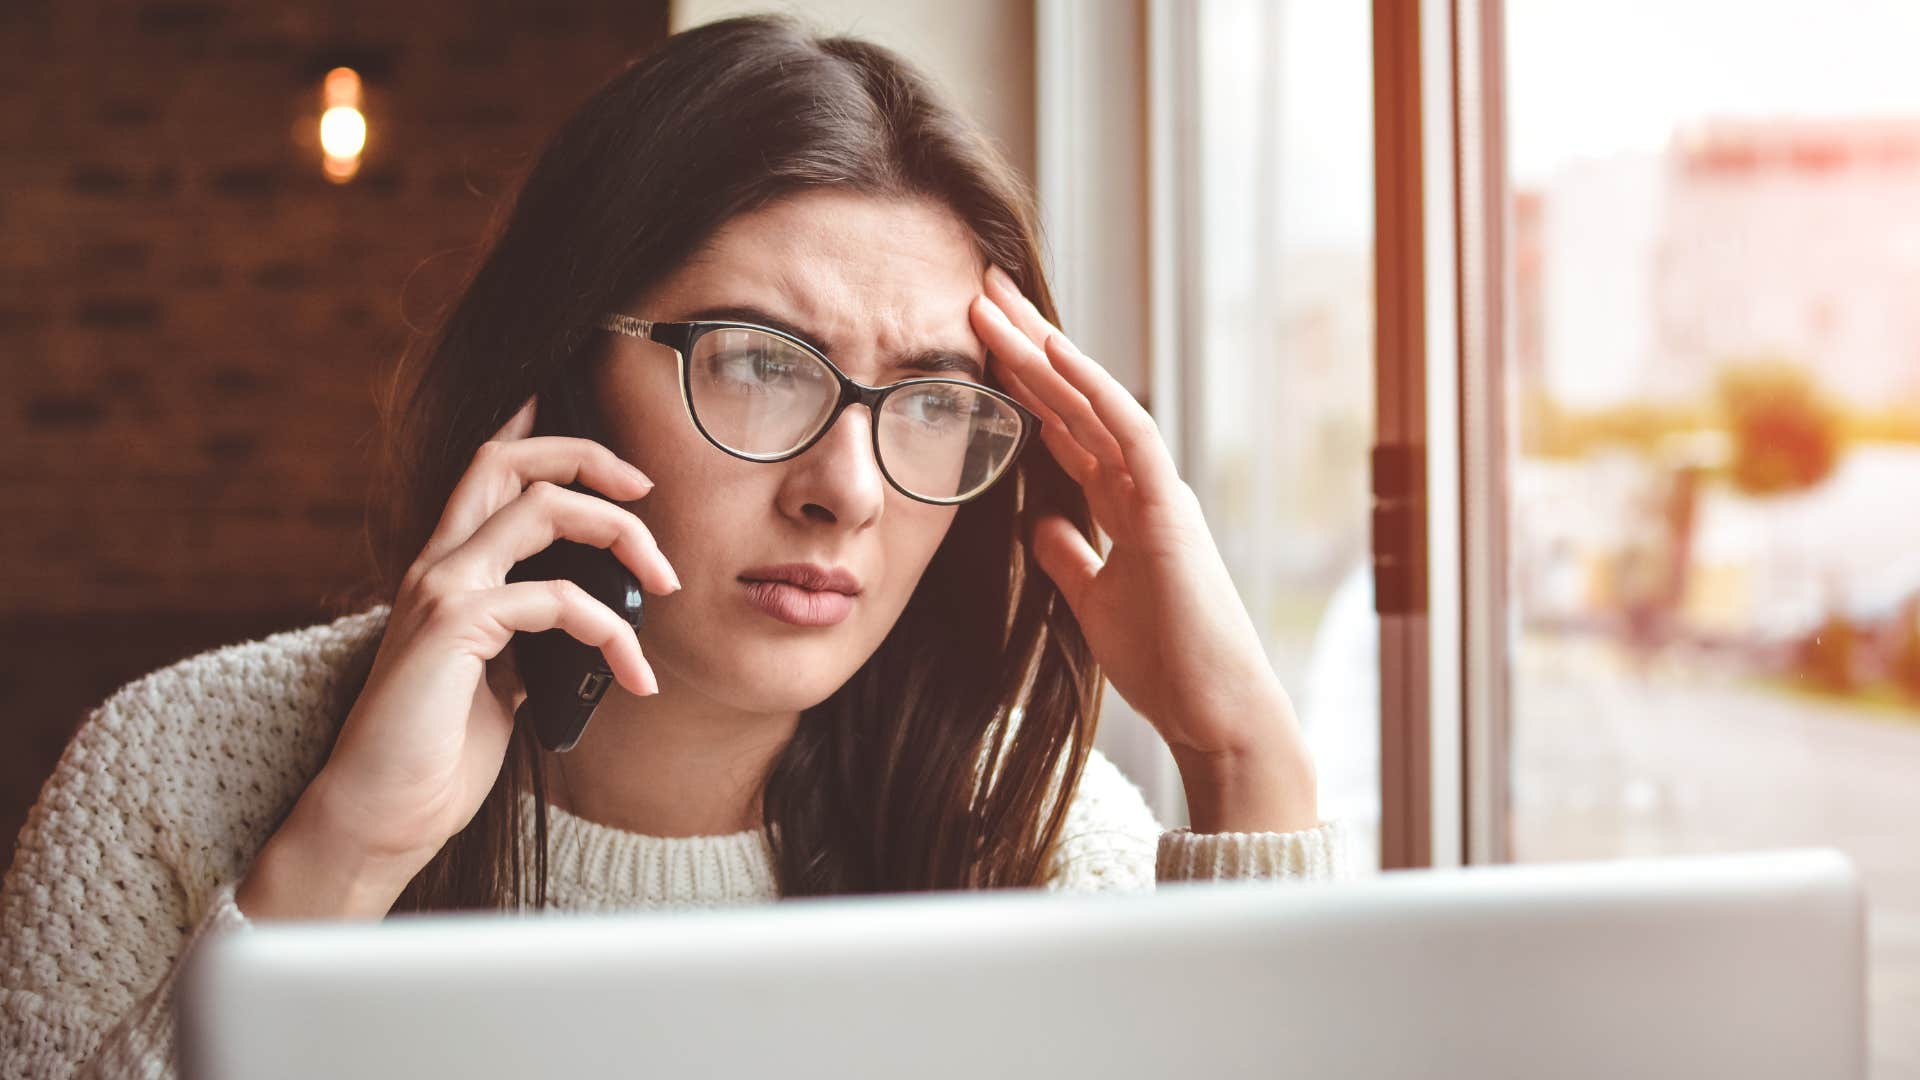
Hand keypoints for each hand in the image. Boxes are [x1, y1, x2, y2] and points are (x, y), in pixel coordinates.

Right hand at [299, 394, 680, 886]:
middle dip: (587, 456)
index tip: (596, 437)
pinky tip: (634, 674)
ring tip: (666, 584)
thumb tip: (583, 627)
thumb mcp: (497, 686)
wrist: (381, 819)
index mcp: (447, 574)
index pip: (484, 475)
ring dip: (622, 534)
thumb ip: (528, 642)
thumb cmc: (434, 759)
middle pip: (505, 461)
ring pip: (541, 507)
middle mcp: (438, 567)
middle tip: (646, 491)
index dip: (535, 436)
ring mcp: (442, 591)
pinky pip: (558, 598)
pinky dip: (612, 629)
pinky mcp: (455, 627)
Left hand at [969, 266, 1310, 773]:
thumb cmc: (1166, 665)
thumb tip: (1039, 523)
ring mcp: (1160, 492)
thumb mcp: (1094, 602)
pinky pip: (1128, 432)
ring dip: (1043, 349)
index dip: (1022, 382)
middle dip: (1026, 344)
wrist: (1217, 713)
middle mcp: (1144, 485)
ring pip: (1094, 400)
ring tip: (994, 303)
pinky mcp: (1170, 510)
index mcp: (1127, 504)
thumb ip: (1070, 557)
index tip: (977, 340)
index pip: (1065, 426)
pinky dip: (1091, 389)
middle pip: (1074, 398)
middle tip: (979, 289)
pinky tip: (1052, 351)